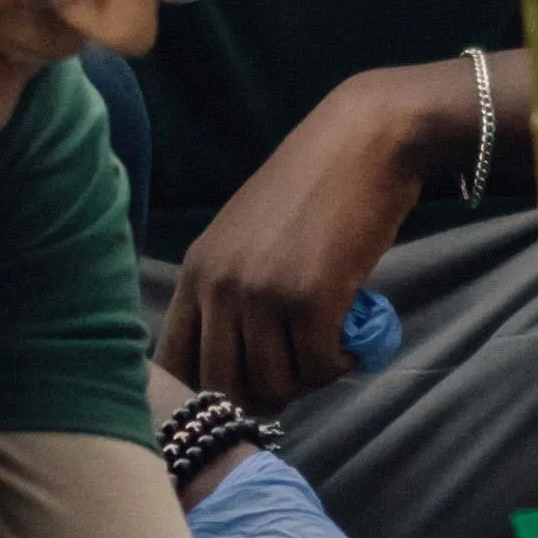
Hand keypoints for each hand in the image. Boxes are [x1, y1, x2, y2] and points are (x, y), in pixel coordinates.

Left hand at [164, 81, 440, 409]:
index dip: (205, 394)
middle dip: (262, 396)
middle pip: (222, 388)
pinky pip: (317, 367)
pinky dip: (338, 367)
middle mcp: (218, 285)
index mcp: (195, 272)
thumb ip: (229, 294)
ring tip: (328, 350)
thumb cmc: (313, 190)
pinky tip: (350, 345)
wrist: (364, 141)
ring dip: (307, 380)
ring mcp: (262, 293)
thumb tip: (238, 371)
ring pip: (274, 384)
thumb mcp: (246, 238)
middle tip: (297, 376)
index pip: (173, 364)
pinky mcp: (310, 298)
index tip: (245, 391)